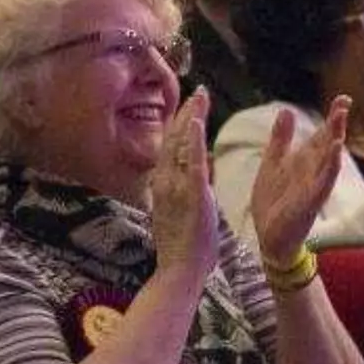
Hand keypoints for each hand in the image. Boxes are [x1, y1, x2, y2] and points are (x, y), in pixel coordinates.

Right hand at [149, 89, 217, 287]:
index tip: (188, 108)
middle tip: (197, 92)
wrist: (179, 270)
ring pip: (180, 145)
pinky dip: (192, 140)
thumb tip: (197, 177)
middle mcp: (165, 183)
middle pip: (173, 140)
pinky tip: (196, 120)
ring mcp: (176, 187)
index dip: (178, 126)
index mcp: (164, 187)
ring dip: (190, 118)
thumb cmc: (183, 249)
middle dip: (185, 114)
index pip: (170, 149)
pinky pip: (191, 162)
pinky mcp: (191, 194)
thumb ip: (187, 192)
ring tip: (199, 96)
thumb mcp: (181, 214)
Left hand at [249, 95, 347, 261]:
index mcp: (304, 160)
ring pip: (328, 161)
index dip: (332, 117)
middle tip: (344, 102)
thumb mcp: (272, 163)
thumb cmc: (273, 201)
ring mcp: (313, 186)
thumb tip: (287, 110)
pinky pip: (323, 183)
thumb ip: (280, 139)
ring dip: (335, 143)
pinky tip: (335, 154)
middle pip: (327, 143)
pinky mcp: (310, 201)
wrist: (268, 236)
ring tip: (340, 124)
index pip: (321, 134)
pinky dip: (330, 169)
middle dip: (336, 124)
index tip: (343, 97)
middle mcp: (313, 171)